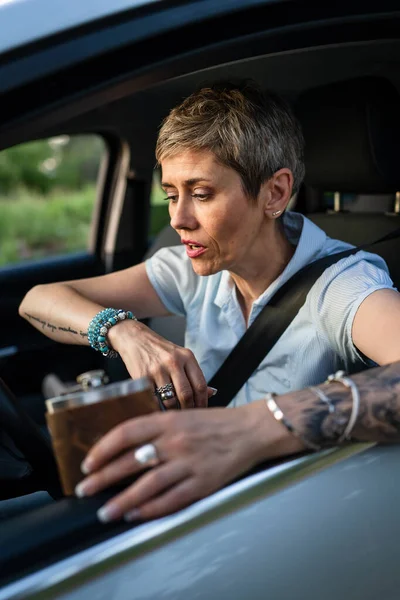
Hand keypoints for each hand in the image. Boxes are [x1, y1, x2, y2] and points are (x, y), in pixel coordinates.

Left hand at [75, 404, 268, 521]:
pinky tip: (135, 515)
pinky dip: (151, 509)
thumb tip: (126, 446)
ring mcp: (189, 463)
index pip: (127, 432)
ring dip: (123, 501)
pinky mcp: (203, 482)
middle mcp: (176, 441)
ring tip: (105, 512)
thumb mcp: (183, 415)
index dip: (103, 448)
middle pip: (131, 461)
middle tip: (85, 490)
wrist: (251, 430)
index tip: (88, 462)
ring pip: (148, 485)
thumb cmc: (215, 423)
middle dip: (103, 477)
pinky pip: (171, 500)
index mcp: (169, 421)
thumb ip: (157, 428)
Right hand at [108, 319, 215, 408]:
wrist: (135, 338)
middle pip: (186, 394)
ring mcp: (157, 369)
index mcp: (187, 357)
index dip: (202, 402)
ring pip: (170, 400)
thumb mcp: (181, 357)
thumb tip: (211, 393)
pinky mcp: (142, 376)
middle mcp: (174, 362)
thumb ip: (194, 375)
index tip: (201, 410)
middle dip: (188, 409)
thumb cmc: (160, 351)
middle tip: (187, 415)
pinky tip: (160, 407)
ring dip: (173, 411)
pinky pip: (154, 399)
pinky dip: (158, 407)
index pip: (200, 385)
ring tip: (174, 413)